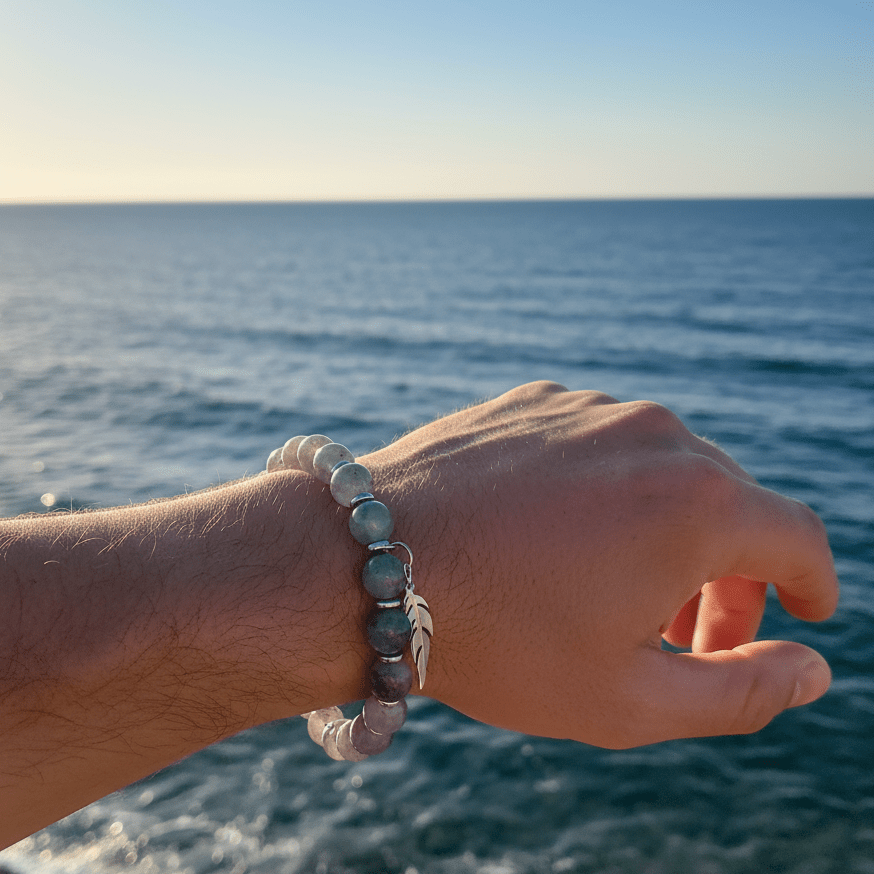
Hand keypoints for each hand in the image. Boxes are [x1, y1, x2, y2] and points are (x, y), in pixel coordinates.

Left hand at [366, 381, 837, 747]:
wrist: (363, 566)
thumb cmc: (495, 641)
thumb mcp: (629, 699)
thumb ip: (743, 690)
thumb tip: (813, 666)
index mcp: (696, 503)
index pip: (797, 539)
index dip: (811, 584)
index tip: (804, 610)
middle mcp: (653, 435)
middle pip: (730, 506)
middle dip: (724, 578)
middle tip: (682, 639)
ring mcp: (588, 409)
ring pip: (662, 471)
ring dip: (662, 532)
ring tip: (614, 592)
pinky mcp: (534, 402)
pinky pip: (598, 447)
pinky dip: (605, 493)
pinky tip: (557, 538)